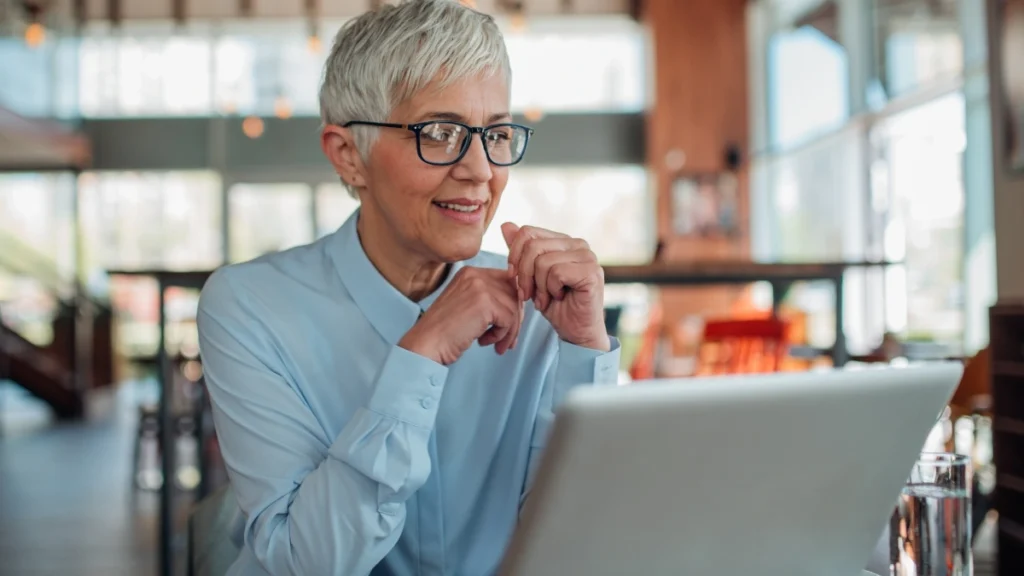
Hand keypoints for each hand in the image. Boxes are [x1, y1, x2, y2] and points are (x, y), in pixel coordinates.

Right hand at [398, 266, 523, 365]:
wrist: (426, 344)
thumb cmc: (445, 332)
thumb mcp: (467, 306)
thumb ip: (489, 299)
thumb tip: (520, 305)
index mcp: (470, 272)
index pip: (507, 282)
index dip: (511, 304)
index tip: (506, 324)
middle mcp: (475, 274)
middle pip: (514, 293)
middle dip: (515, 319)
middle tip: (507, 339)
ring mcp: (480, 286)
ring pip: (514, 308)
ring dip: (509, 331)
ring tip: (496, 344)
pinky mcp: (485, 303)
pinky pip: (509, 319)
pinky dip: (502, 335)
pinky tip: (485, 342)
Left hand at [501, 223, 609, 351]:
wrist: (576, 332)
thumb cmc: (555, 305)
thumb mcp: (530, 277)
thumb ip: (521, 252)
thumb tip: (506, 225)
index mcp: (563, 241)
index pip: (527, 232)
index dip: (514, 255)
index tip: (513, 278)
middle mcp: (578, 244)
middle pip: (533, 246)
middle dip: (524, 275)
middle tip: (528, 295)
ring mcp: (587, 256)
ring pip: (543, 261)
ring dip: (538, 287)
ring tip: (545, 298)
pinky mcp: (591, 272)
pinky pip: (556, 272)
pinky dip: (551, 290)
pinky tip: (559, 298)